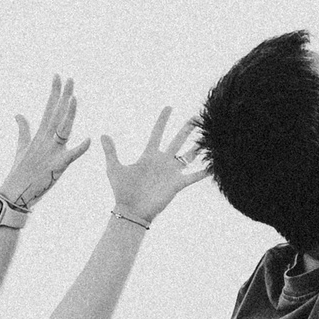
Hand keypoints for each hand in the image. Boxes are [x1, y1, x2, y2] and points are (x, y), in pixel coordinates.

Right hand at [0, 75, 90, 207]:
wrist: (14, 195)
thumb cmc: (19, 173)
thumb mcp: (21, 148)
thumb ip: (23, 130)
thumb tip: (18, 114)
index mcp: (40, 135)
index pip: (49, 109)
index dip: (54, 93)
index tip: (58, 76)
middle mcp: (45, 141)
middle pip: (57, 114)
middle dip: (63, 96)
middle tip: (69, 78)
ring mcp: (51, 153)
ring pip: (63, 130)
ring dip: (69, 115)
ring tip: (74, 98)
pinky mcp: (57, 167)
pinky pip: (71, 157)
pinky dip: (80, 149)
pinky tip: (89, 140)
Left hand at [104, 107, 210, 225]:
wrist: (132, 211)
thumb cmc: (122, 191)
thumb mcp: (115, 169)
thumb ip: (111, 152)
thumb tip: (102, 135)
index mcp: (149, 156)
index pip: (158, 133)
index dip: (163, 120)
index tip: (169, 107)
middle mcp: (163, 162)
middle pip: (177, 140)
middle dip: (187, 129)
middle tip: (196, 117)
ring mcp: (171, 173)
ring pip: (189, 155)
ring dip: (199, 146)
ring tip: (210, 136)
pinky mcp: (177, 184)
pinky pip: (194, 176)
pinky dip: (204, 171)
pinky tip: (216, 165)